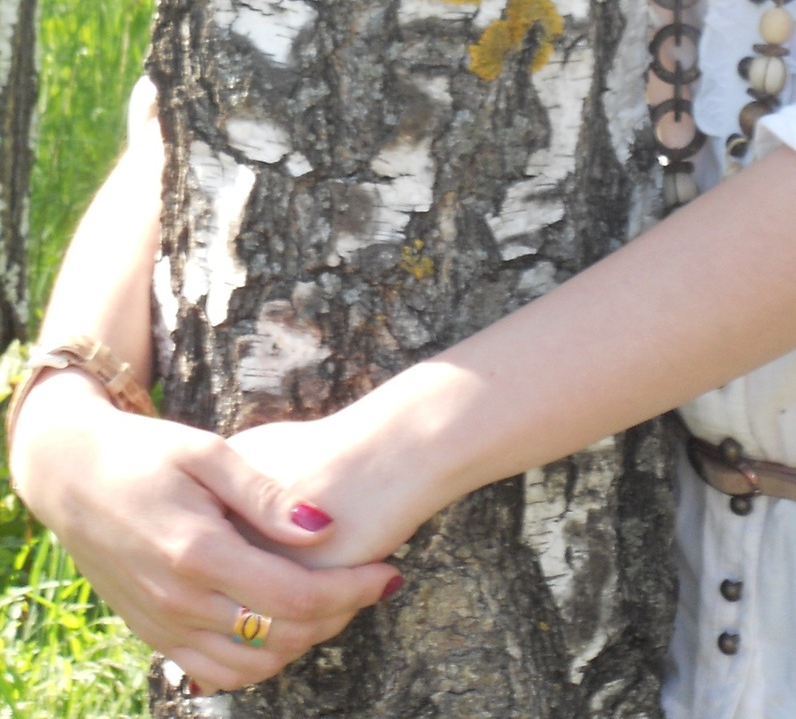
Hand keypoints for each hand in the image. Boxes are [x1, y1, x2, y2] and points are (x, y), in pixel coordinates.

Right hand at [9, 374, 400, 693]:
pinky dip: (259, 660)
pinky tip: (286, 623)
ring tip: (337, 602)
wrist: (73, 477)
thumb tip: (326, 527)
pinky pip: (214, 673)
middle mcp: (181, 601)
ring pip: (252, 666)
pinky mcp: (153, 635)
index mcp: (200, 553)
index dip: (353, 590)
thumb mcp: (209, 454)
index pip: (296, 596)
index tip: (391, 571)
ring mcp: (163, 626)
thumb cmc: (148, 453)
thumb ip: (267, 496)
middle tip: (372, 583)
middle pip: (282, 637)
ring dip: (304, 643)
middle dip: (340, 616)